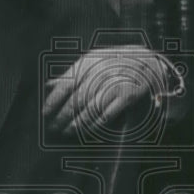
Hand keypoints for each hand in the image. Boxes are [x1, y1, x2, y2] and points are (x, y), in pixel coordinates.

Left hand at [43, 46, 174, 136]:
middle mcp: (101, 73)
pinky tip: (87, 131)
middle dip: (63, 115)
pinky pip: (107, 114)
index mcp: (89, 63)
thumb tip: (48, 85)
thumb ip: (72, 74)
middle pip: (77, 99)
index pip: (66, 84)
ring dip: (77, 123)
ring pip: (91, 108)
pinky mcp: (127, 96)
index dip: (53, 101)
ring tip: (67, 131)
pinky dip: (95, 124)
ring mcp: (115, 84)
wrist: (148, 63)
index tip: (44, 113)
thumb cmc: (115, 64)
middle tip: (54, 127)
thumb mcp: (93, 61)